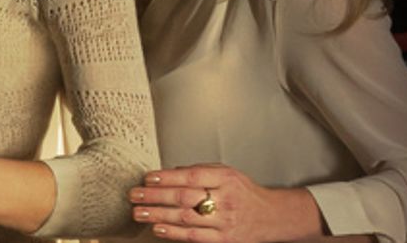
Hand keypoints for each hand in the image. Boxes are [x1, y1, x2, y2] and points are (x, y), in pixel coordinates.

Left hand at [130, 163, 320, 242]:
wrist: (271, 217)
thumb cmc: (245, 193)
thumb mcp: (228, 174)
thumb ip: (202, 171)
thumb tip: (171, 173)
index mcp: (227, 178)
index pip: (193, 175)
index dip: (168, 177)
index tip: (148, 178)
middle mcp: (226, 200)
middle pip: (185, 197)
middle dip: (156, 196)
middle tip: (135, 195)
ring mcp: (224, 222)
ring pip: (186, 218)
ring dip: (158, 215)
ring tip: (139, 212)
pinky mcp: (223, 240)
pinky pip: (193, 237)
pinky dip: (173, 232)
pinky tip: (157, 228)